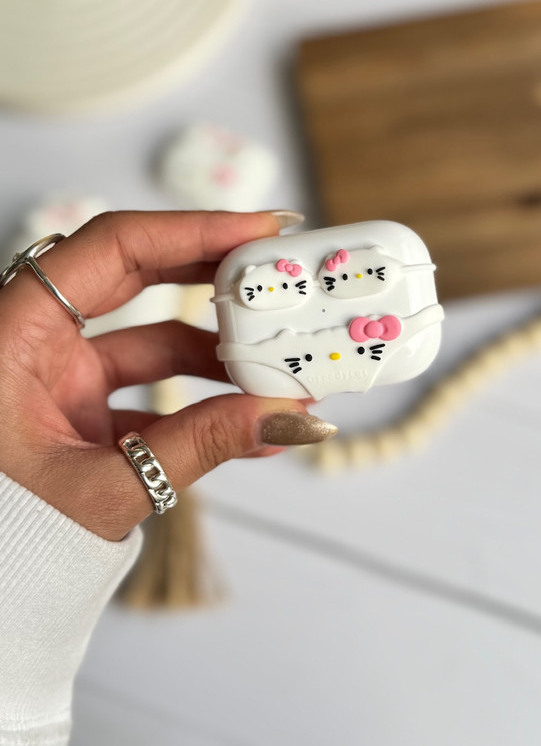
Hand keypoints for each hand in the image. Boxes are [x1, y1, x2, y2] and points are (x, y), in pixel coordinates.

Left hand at [0, 211, 335, 540]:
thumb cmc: (5, 536)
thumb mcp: (105, 487)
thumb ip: (200, 446)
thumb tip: (286, 419)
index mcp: (17, 335)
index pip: (113, 247)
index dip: (191, 230)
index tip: (259, 232)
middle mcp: (36, 341)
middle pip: (138, 274)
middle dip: (213, 275)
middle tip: (278, 276)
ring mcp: (59, 374)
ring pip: (150, 336)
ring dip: (216, 352)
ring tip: (277, 371)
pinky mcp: (78, 406)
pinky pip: (148, 388)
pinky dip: (197, 400)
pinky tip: (248, 419)